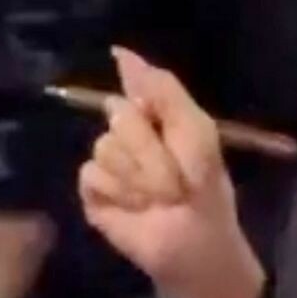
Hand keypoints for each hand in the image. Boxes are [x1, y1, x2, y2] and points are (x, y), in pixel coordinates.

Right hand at [78, 51, 264, 297]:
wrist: (194, 244)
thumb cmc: (204, 192)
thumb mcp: (196, 133)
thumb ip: (163, 90)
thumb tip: (122, 52)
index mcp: (157, 114)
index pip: (135, 82)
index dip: (140, 89)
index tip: (149, 104)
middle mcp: (127, 132)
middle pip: (118, 114)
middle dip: (153, 151)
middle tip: (175, 179)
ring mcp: (108, 161)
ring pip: (105, 146)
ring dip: (141, 177)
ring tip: (159, 199)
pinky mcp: (91, 192)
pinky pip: (92, 174)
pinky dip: (121, 193)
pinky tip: (136, 208)